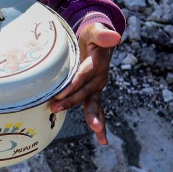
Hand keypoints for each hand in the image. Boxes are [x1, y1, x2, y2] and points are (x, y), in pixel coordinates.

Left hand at [51, 23, 120, 144]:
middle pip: (85, 91)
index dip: (73, 84)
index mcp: (97, 63)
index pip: (83, 75)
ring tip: (97, 130)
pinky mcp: (93, 93)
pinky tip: (103, 140)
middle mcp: (99, 78)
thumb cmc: (92, 35)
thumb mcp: (94, 31)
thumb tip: (115, 36)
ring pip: (93, 104)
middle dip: (71, 101)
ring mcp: (97, 87)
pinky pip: (96, 109)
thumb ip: (102, 33)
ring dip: (92, 117)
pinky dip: (99, 124)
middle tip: (56, 108)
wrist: (99, 41)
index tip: (60, 94)